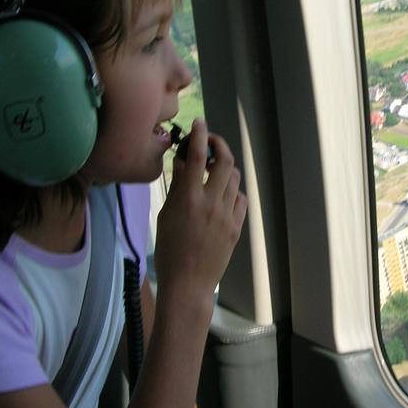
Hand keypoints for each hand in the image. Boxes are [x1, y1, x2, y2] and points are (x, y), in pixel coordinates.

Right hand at [154, 118, 247, 317]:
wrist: (188, 283)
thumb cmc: (169, 250)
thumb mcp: (166, 215)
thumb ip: (177, 186)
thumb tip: (184, 161)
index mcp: (189, 199)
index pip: (198, 157)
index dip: (200, 135)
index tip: (200, 124)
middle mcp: (211, 203)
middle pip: (225, 162)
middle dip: (220, 145)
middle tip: (211, 143)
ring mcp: (228, 215)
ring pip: (235, 178)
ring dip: (225, 169)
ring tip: (213, 172)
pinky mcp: (237, 227)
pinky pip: (240, 199)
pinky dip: (232, 191)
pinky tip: (222, 196)